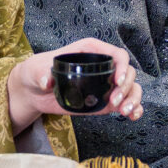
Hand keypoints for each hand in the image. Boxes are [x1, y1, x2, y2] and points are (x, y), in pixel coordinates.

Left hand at [7, 37, 142, 131]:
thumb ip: (41, 73)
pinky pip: (125, 102)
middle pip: (128, 72)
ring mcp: (105, 84)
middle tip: (114, 103)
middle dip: (127, 87)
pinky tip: (133, 116)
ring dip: (133, 99)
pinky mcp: (104, 100)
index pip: (117, 54)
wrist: (34, 92)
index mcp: (91, 51)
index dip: (123, 66)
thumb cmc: (36, 72)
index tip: (117, 81)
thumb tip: (47, 81)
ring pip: (131, 88)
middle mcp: (103, 66)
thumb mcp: (36, 69)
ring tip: (125, 112)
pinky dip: (133, 109)